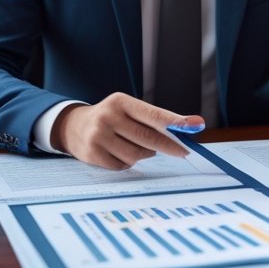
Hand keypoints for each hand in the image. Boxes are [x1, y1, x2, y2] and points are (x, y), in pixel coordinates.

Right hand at [53, 92, 204, 169]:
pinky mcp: (93, 154)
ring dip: (142, 154)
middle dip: (169, 146)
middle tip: (183, 151)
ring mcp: (99, 136)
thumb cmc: (110, 118)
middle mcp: (108, 116)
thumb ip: (152, 119)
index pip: (154, 114)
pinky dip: (126, 162)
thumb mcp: (127, 110)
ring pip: (137, 155)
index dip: (176, 122)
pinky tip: (118, 153)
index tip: (195, 126)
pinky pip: (123, 165)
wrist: (73, 126)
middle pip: (148, 137)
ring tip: (132, 145)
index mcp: (121, 101)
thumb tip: (187, 127)